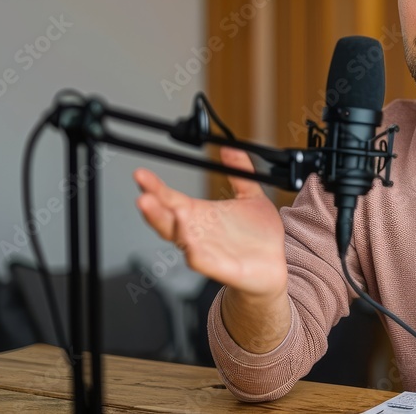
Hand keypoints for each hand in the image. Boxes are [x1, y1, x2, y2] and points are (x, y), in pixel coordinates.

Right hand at [133, 147, 287, 299]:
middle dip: (154, 210)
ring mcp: (206, 251)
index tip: (141, 174)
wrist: (274, 265)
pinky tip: (190, 244)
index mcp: (200, 215)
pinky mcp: (220, 268)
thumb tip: (231, 148)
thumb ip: (241, 172)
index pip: (170, 199)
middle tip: (143, 197)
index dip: (155, 187)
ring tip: (171, 212)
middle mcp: (197, 233)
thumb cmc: (258, 236)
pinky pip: (202, 262)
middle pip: (167, 221)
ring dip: (174, 229)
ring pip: (182, 240)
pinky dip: (195, 253)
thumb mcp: (251, 196)